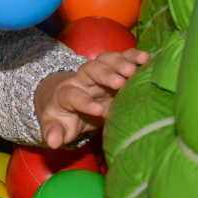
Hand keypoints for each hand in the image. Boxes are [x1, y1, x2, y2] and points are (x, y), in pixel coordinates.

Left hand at [35, 49, 149, 148]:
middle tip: (119, 81)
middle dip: (104, 75)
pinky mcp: (113, 69)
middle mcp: (82, 79)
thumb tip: (52, 141)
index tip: (99, 111)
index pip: (73, 95)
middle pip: (90, 71)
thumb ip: (53, 131)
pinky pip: (122, 58)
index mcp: (66, 94)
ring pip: (106, 60)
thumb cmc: (65, 117)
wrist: (70, 101)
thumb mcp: (56, 126)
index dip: (84, 102)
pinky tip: (145, 57)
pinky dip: (132, 56)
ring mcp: (98, 72)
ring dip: (120, 62)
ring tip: (133, 68)